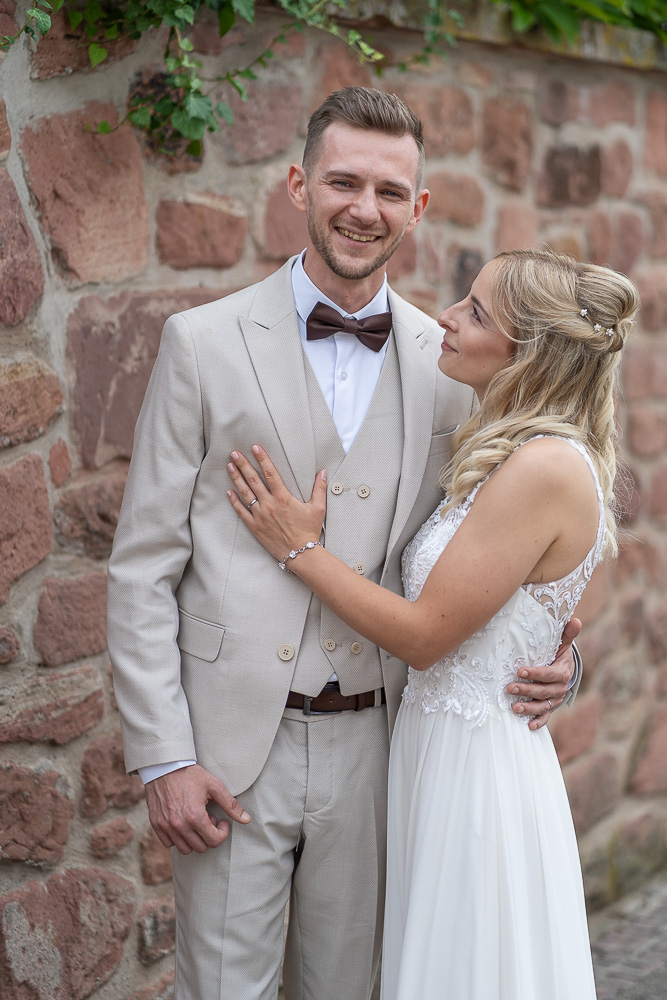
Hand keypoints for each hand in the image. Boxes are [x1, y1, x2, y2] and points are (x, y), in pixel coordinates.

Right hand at [144, 764, 250, 854]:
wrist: (165, 766)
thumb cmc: (190, 774)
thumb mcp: (214, 785)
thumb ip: (231, 804)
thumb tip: (246, 820)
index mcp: (195, 816)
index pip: (214, 841)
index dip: (222, 832)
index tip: (221, 820)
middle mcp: (179, 825)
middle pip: (201, 847)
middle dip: (209, 835)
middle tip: (208, 818)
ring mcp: (166, 826)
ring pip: (185, 849)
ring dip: (194, 839)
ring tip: (196, 821)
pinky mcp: (156, 824)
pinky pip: (169, 844)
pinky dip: (178, 838)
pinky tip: (183, 823)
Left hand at [227, 446, 326, 562]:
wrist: (300, 553)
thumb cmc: (309, 531)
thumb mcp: (318, 508)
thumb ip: (319, 489)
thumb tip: (323, 473)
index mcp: (284, 498)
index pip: (270, 473)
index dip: (262, 459)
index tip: (255, 448)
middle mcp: (269, 504)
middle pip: (253, 480)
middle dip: (243, 465)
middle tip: (234, 453)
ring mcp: (260, 515)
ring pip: (245, 493)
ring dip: (236, 478)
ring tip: (229, 466)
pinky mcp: (255, 527)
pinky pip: (241, 512)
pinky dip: (234, 501)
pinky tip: (229, 492)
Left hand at [509, 617, 580, 730]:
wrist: (564, 671)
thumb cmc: (558, 654)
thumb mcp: (562, 644)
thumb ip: (566, 634)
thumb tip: (575, 620)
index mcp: (562, 672)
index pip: (549, 674)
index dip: (535, 673)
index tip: (520, 671)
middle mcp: (560, 688)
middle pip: (543, 691)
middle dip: (526, 690)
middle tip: (509, 688)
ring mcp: (555, 700)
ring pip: (543, 706)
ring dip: (529, 708)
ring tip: (514, 708)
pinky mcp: (550, 708)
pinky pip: (545, 717)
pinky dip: (538, 722)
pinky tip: (528, 726)